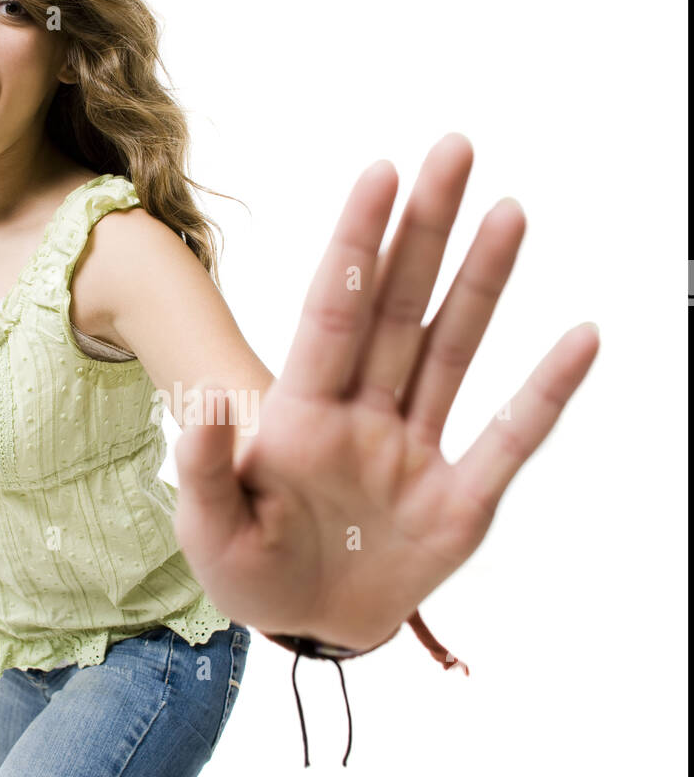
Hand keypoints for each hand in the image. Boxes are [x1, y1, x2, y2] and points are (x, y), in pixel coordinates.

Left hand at [172, 133, 599, 650]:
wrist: (305, 628)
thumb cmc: (250, 571)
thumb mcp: (209, 531)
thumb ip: (206, 473)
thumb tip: (195, 407)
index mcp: (299, 415)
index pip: (333, 314)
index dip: (356, 246)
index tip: (381, 173)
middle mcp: (363, 415)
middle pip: (399, 310)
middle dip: (423, 232)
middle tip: (453, 149)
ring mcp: (415, 452)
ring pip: (452, 352)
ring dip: (482, 284)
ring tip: (508, 211)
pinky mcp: (459, 502)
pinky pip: (507, 440)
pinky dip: (543, 394)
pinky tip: (580, 338)